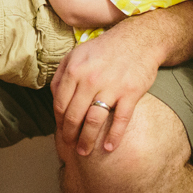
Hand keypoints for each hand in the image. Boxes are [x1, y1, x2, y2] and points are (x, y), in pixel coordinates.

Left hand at [50, 25, 161, 155]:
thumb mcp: (76, 54)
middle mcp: (90, 79)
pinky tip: (109, 147)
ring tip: (84, 152)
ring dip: (87, 140)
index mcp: (74, 69)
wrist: (138, 40)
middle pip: (74, 115)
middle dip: (70, 135)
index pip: (60, 103)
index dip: (59, 121)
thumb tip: (54, 97)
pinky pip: (120, 120)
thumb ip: (62, 74)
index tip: (60, 132)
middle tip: (70, 146)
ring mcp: (111, 87)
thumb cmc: (104, 49)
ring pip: (94, 121)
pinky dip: (114, 136)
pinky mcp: (131, 93)